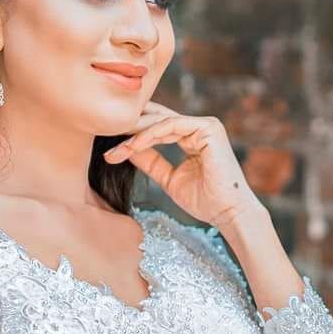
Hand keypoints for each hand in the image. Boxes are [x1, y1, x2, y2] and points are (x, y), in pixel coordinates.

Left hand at [103, 103, 266, 232]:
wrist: (228, 214)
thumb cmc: (205, 201)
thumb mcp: (168, 179)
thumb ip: (150, 161)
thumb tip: (127, 148)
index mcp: (192, 138)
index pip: (157, 128)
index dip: (133, 135)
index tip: (111, 151)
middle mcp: (199, 127)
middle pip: (157, 119)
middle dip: (131, 128)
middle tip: (104, 136)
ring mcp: (205, 125)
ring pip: (162, 121)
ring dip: (137, 133)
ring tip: (117, 147)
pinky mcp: (208, 127)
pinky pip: (171, 125)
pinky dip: (150, 135)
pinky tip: (133, 145)